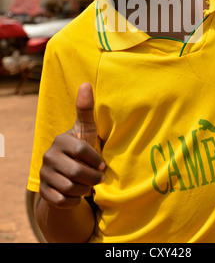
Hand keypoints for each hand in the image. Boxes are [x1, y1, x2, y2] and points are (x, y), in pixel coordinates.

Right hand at [39, 83, 104, 208]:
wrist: (68, 175)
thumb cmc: (83, 149)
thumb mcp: (87, 130)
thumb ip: (86, 109)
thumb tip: (86, 83)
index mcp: (61, 140)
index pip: (82, 150)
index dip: (96, 160)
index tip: (102, 165)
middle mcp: (48, 156)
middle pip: (77, 172)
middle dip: (92, 178)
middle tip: (98, 178)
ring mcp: (44, 174)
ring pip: (70, 188)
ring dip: (84, 190)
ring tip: (88, 184)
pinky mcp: (43, 191)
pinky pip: (62, 201)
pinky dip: (74, 201)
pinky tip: (77, 194)